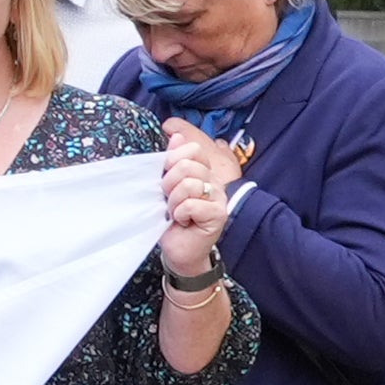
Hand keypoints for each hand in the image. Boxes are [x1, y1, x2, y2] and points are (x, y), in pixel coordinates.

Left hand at [160, 133, 242, 274]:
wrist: (178, 249)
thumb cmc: (169, 219)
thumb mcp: (165, 187)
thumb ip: (171, 162)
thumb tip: (176, 135)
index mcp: (202, 171)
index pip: (191, 149)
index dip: (171, 162)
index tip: (165, 181)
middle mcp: (214, 181)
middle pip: (186, 166)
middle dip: (169, 185)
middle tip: (170, 201)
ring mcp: (219, 198)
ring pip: (188, 184)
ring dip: (174, 202)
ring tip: (176, 213)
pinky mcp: (218, 214)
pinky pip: (191, 204)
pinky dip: (181, 214)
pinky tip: (183, 222)